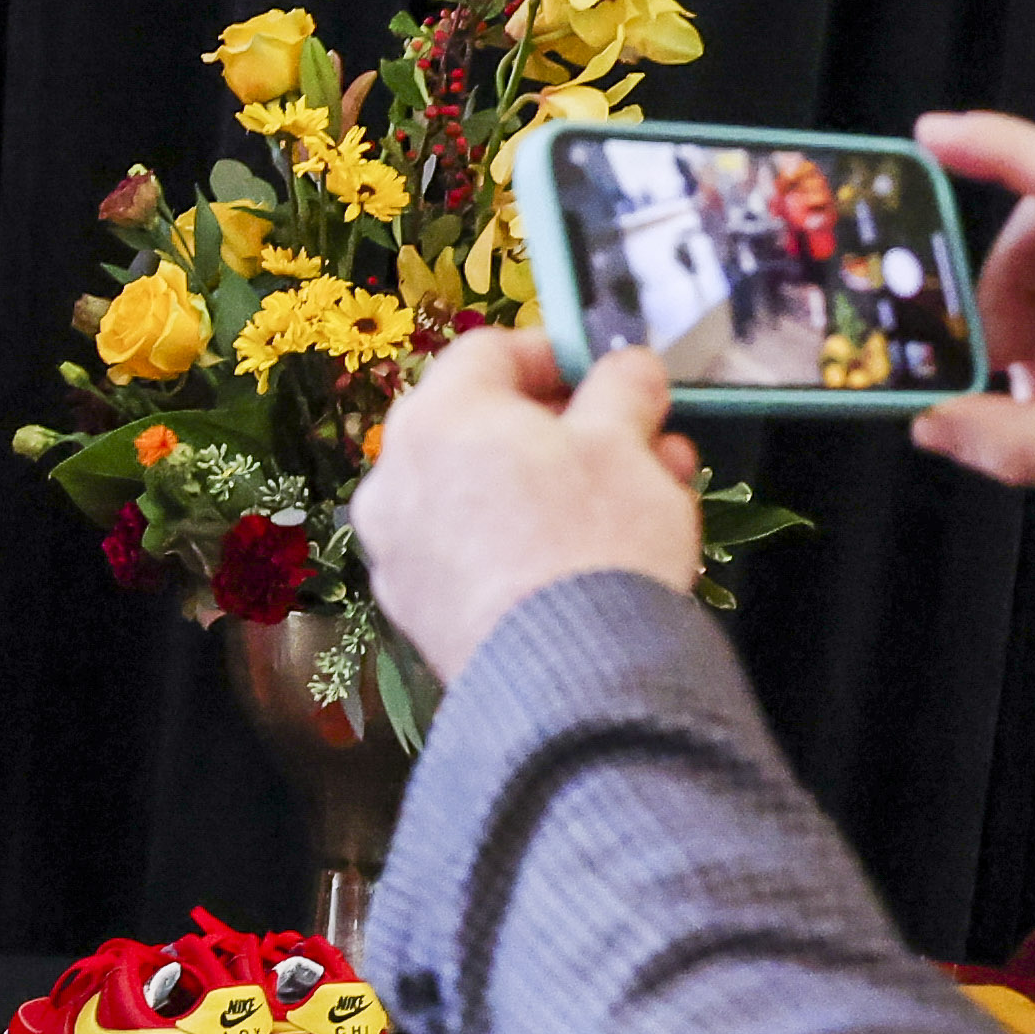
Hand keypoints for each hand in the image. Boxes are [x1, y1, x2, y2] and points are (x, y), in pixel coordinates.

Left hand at [345, 331, 701, 682]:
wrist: (570, 682)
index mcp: (437, 417)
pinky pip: (474, 554)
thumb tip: (628, 369)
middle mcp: (396, 479)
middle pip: (486, 427)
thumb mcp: (626, 444)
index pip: (490, 351)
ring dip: (558, 488)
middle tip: (637, 443)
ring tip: (638, 503)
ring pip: (485, 495)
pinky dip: (524, 543)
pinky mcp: (417, 614)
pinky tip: (586, 560)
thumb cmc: (594, 542)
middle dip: (570, 431)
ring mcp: (398, 552)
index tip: (607, 374)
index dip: (557, 354)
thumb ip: (624, 388)